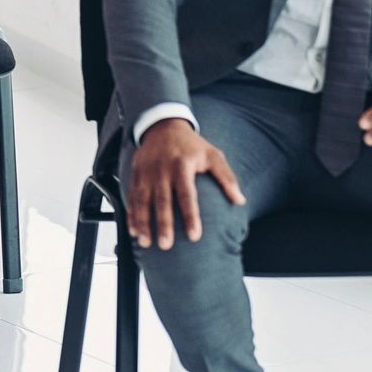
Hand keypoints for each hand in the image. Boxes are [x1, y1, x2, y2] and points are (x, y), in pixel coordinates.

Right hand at [127, 118, 245, 249]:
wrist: (163, 125)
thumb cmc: (192, 146)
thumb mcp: (213, 155)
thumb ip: (226, 178)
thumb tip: (240, 201)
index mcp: (182, 165)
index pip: (187, 195)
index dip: (191, 216)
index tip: (194, 236)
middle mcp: (161, 170)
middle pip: (162, 200)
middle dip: (163, 224)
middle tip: (166, 245)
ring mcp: (146, 173)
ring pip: (142, 201)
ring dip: (143, 223)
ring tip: (146, 243)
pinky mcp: (136, 174)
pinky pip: (132, 197)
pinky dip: (131, 215)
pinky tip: (134, 231)